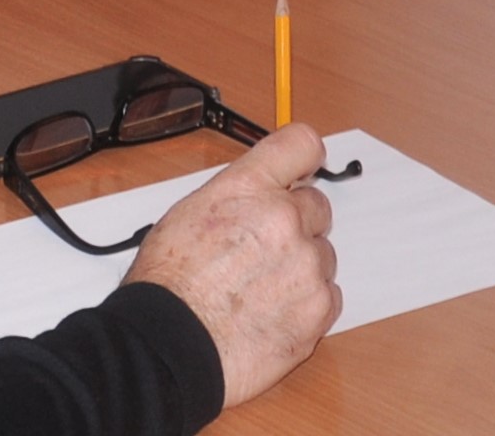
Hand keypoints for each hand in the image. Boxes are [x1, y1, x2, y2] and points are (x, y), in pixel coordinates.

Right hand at [128, 123, 341, 405]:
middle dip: (297, 225)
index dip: (304, 160)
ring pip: (322, 255)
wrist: (165, 349)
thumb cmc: (166, 288)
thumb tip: (261, 195)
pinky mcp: (318, 308)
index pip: (302, 144)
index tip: (303, 173)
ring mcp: (305, 264)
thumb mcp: (188, 214)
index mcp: (248, 188)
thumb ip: (238, 197)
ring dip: (301, 269)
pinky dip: (307, 306)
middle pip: (317, 206)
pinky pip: (329, 296)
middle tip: (264, 252)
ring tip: (259, 293)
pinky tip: (272, 315)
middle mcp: (284, 218)